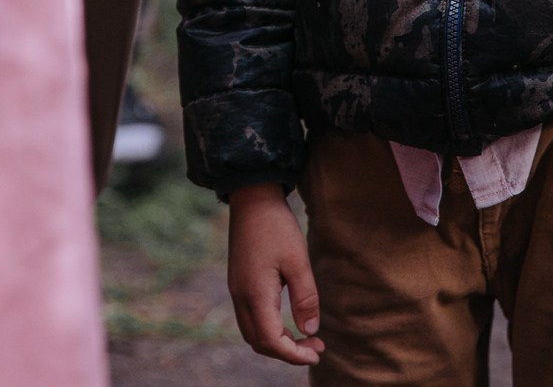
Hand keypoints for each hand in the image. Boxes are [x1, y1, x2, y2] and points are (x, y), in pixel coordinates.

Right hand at [226, 184, 324, 365]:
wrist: (252, 199)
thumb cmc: (276, 227)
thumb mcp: (298, 261)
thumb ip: (305, 298)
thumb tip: (310, 330)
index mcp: (255, 294)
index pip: (271, 340)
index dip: (293, 354)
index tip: (316, 352)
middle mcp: (240, 297)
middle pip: (259, 342)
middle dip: (287, 351)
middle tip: (315, 346)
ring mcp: (236, 290)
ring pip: (253, 332)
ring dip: (277, 341)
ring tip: (305, 336)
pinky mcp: (238, 283)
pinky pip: (250, 318)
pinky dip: (269, 328)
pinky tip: (288, 321)